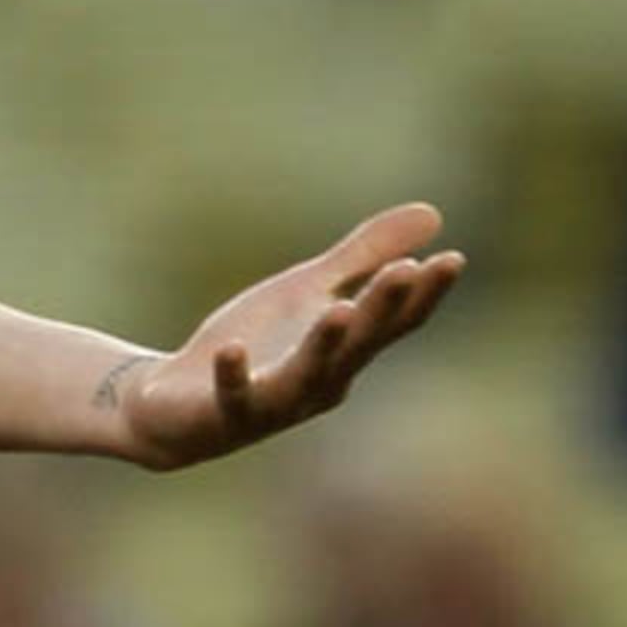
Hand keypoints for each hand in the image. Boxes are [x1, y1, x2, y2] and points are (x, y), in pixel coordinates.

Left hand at [115, 203, 465, 470]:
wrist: (175, 404)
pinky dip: (234, 375)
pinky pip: (232, 396)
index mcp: (346, 353)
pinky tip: (232, 348)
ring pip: (306, 374)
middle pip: (358, 344)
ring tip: (340, 309)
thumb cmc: (255, 345)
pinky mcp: (222, 412)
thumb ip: (362, 257)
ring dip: (324, 344)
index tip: (452, 259)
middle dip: (382, 308)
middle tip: (408, 270)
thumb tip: (434, 213)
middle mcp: (320, 383)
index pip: (393, 323)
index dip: (422, 294)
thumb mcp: (307, 291)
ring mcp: (273, 402)